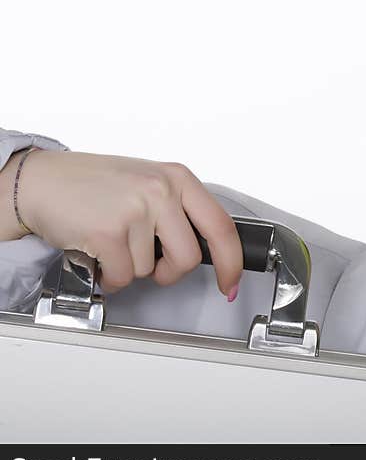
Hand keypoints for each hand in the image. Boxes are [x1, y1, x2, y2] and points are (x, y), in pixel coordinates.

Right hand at [18, 150, 242, 297]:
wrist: (41, 181)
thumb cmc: (95, 185)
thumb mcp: (149, 183)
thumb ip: (180, 210)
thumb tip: (210, 249)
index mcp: (177, 178)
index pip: (221, 226)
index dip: (231, 262)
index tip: (230, 281)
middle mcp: (161, 190)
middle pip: (189, 258)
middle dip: (170, 272)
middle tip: (152, 264)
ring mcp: (135, 210)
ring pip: (151, 269)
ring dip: (131, 268)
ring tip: (114, 242)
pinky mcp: (109, 232)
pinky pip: (123, 276)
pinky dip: (110, 276)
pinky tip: (99, 253)